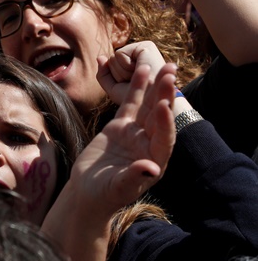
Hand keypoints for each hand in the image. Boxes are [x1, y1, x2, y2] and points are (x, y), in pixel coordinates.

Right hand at [75, 60, 175, 212]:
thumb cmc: (103, 195)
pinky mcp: (121, 126)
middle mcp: (149, 144)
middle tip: (171, 74)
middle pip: (160, 117)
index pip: (163, 138)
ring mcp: (136, 134)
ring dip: (157, 87)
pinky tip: (143, 70)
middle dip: (165, 95)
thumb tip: (151, 169)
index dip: (165, 123)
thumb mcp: (117, 188)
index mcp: (155, 160)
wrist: (88, 192)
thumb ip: (133, 178)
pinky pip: (131, 104)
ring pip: (148, 106)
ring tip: (165, 66)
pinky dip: (137, 88)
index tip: (164, 106)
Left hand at [97, 40, 167, 105]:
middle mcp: (139, 54)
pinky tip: (141, 68)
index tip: (132, 84)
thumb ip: (104, 75)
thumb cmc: (137, 99)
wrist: (154, 101)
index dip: (116, 79)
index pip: (110, 66)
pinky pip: (119, 54)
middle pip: (110, 61)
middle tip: (136, 80)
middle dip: (119, 75)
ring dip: (122, 72)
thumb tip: (99, 57)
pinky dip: (125, 65)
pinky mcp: (146, 46)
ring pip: (113, 58)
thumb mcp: (115, 90)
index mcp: (135, 63)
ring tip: (140, 76)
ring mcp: (143, 48)